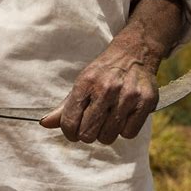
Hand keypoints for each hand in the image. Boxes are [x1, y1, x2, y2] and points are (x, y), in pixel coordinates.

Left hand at [40, 45, 158, 143]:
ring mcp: (128, 96)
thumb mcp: (81, 83)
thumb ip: (63, 107)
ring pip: (108, 136)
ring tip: (108, 118)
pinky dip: (124, 130)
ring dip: (105, 132)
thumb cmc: (102, 73)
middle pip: (88, 134)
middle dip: (87, 133)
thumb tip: (44, 123)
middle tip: (92, 124)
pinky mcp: (146, 102)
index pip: (69, 122)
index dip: (69, 132)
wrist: (134, 53)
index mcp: (86, 83)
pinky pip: (128, 133)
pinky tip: (122, 116)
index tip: (73, 130)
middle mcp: (107, 89)